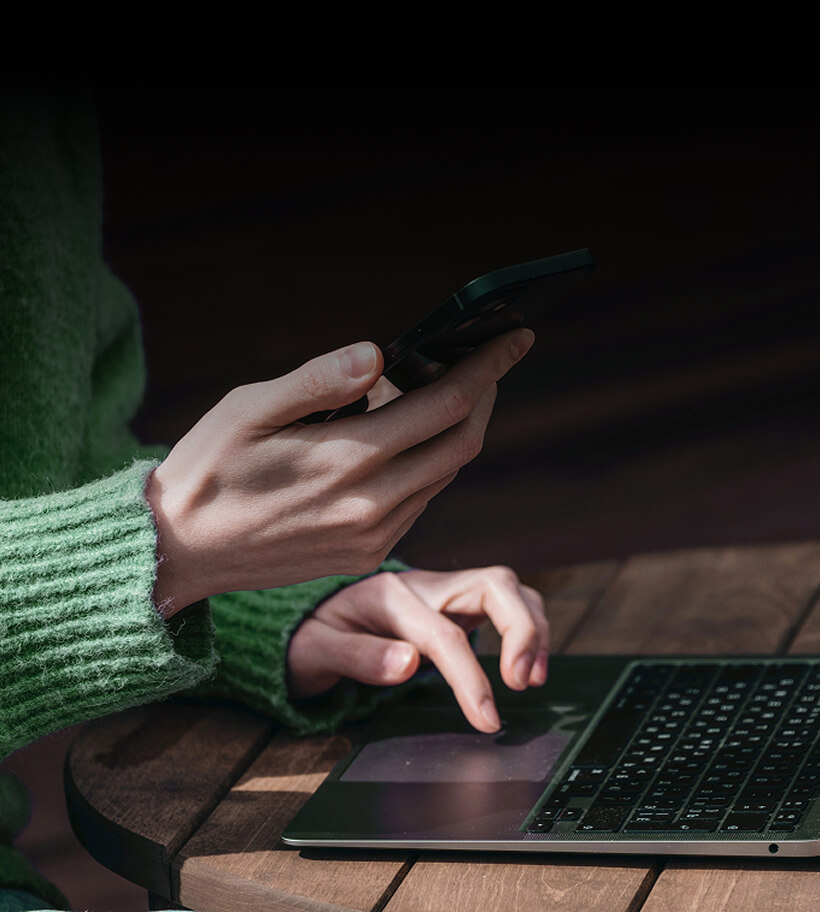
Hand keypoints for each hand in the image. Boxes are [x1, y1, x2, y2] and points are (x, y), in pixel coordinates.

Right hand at [146, 329, 533, 614]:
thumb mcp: (248, 409)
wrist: (182, 551)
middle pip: (462, 441)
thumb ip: (318, 381)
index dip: (489, 366)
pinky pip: (422, 500)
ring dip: (456, 428)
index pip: (447, 403)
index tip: (516, 336)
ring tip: (438, 389)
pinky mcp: (368, 554)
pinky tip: (405, 438)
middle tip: (482, 359)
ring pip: (446, 472)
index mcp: (348, 459)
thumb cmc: (209, 468)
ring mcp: (374, 535)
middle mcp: (373, 504)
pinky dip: (430, 462)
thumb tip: (379, 353)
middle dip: (485, 394)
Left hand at [287, 567, 548, 732]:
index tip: (487, 718)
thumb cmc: (317, 634)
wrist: (315, 615)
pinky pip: (504, 603)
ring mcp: (444, 591)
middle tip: (526, 682)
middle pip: (493, 585)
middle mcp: (424, 586)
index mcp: (390, 597)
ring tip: (535, 677)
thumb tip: (407, 665)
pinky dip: (526, 628)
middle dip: (521, 630)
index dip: (471, 676)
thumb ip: (359, 656)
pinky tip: (527, 664)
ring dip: (532, 627)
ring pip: (507, 588)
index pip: (444, 634)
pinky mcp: (457, 603)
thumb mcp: (317, 650)